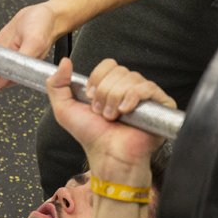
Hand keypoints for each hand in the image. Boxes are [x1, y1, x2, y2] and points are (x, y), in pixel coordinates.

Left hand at [45, 57, 173, 163]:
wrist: (108, 156)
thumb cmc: (91, 137)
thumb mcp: (64, 109)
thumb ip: (56, 84)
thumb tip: (65, 62)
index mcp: (111, 86)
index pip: (108, 65)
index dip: (97, 79)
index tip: (91, 98)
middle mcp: (129, 89)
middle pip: (119, 70)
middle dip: (105, 92)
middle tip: (102, 112)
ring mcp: (145, 97)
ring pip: (132, 79)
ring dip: (116, 99)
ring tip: (113, 117)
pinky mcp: (160, 105)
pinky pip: (148, 88)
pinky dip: (133, 97)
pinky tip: (126, 111)